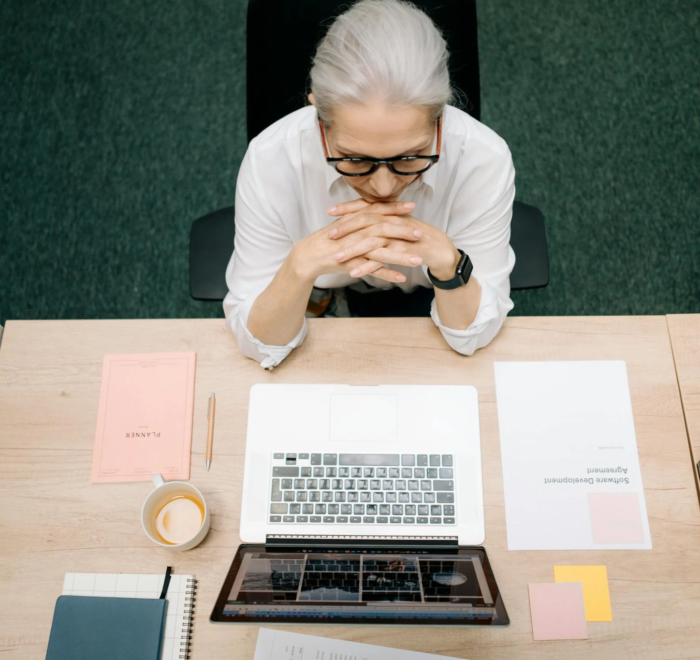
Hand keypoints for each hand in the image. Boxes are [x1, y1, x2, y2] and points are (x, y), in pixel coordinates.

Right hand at [288, 206, 420, 283]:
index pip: (378, 210)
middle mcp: (356, 231)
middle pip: (384, 229)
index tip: (412, 206)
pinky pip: (372, 270)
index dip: (395, 208)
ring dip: (401, 257)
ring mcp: (354, 248)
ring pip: (382, 251)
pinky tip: (401, 278)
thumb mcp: (345, 223)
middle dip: (404, 231)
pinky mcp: (352, 264)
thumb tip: (374, 209)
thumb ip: (360, 216)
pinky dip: (387, 274)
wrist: (309, 255)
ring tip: (419, 261)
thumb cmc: (329, 239)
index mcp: (355, 219)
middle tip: (422, 234)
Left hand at [327, 199, 460, 279]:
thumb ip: (382, 218)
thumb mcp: (398, 223)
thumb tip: (363, 215)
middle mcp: (392, 221)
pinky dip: (367, 266)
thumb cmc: (416, 237)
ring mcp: (398, 237)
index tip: (330, 211)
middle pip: (365, 221)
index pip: (365, 206)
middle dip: (345, 229)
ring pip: (370, 241)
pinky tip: (354, 273)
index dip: (347, 208)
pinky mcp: (402, 252)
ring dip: (352, 250)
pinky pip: (381, 260)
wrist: (439, 249)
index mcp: (390, 212)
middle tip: (329, 236)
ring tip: (336, 258)